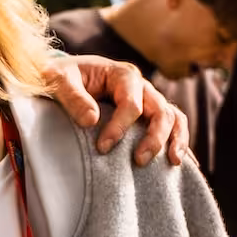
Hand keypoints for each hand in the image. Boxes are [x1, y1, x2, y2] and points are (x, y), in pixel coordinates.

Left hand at [43, 55, 191, 165]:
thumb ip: (72, 96)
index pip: (131, 103)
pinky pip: (173, 126)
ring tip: (172, 162)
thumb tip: (92, 120)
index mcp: (122, 74)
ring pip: (173, 117)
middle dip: (153, 137)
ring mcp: (148, 101)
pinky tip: (176, 162)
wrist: (65, 77)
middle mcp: (141, 87)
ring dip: (175, 140)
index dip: (119, 127)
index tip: (102, 148)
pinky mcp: (149, 115)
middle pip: (160, 111)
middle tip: (138, 161)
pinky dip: (178, 141)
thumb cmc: (61, 77)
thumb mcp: (58, 80)